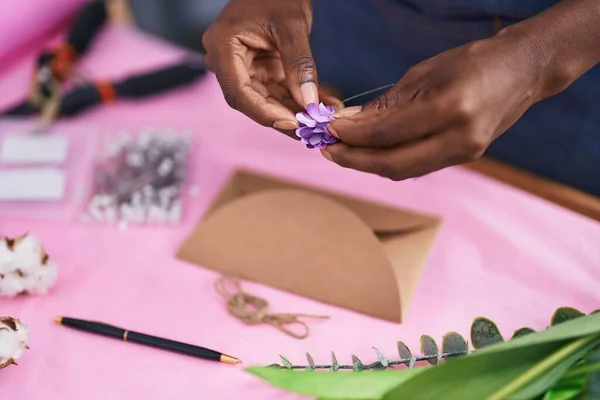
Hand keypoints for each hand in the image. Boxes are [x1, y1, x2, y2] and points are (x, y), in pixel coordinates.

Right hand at [203, 0, 340, 132]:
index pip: (239, 93)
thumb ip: (299, 65)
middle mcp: (226, 62)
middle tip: (312, 129)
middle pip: (252, 101)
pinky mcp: (258, 71)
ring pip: (266, 101)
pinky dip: (297, 100)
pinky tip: (322, 108)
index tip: (292, 123)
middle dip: (284, 116)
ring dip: (294, 112)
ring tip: (323, 121)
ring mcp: (242, 68)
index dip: (264, 112)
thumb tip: (309, 103)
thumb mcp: (292, 26)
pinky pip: (276, 92)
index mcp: (222, 48)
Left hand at [322, 34, 545, 180]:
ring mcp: (465, 152)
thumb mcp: (423, 73)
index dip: (351, 136)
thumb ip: (386, 104)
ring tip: (343, 152)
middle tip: (328, 150)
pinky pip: (418, 166)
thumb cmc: (471, 61)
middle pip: (392, 164)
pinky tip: (371, 152)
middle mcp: (458, 137)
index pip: (385, 133)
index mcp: (448, 108)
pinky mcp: (466, 158)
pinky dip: (390, 162)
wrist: (522, 71)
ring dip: (369, 165)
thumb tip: (348, 123)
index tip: (328, 130)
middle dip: (354, 160)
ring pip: (404, 171)